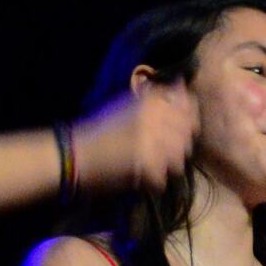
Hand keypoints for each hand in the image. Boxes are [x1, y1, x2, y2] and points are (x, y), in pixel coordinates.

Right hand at [72, 81, 197, 194]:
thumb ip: (158, 95)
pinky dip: (153, 180)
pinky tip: (139, 175)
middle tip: (157, 149)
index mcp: (152, 99)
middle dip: (178, 144)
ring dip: (168, 164)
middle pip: (188, 134)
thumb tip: (182, 84)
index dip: (186, 119)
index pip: (190, 106)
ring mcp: (154, 141)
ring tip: (148, 162)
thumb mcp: (129, 103)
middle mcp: (157, 116)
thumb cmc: (100, 128)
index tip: (176, 126)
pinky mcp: (149, 166)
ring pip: (180, 158)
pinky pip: (164, 178)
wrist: (75, 153)